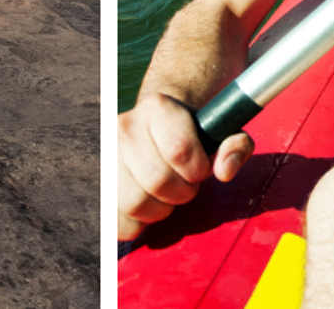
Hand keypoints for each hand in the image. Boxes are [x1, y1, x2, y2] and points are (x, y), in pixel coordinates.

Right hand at [116, 92, 254, 240]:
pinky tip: (146, 206)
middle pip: (158, 181)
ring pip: (134, 203)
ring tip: (163, 195)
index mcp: (158, 108)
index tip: (199, 169)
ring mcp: (106, 155)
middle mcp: (125, 127)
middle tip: (182, 184)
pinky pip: (116, 221)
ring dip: (158, 210)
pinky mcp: (98, 183)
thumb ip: (236, 145)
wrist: (154, 126)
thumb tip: (224, 170)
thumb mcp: (221, 131)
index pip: (179, 150)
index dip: (197, 169)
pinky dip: (136, 224)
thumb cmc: (191, 135)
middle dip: (180, 192)